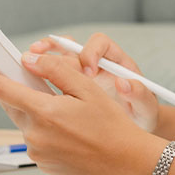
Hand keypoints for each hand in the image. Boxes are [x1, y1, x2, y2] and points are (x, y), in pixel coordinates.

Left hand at [0, 51, 164, 174]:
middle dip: (15, 91)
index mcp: (44, 112)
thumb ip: (55, 70)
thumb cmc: (112, 127)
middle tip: (28, 80)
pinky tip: (65, 128)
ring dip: (33, 111)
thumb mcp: (87, 89)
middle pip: (11, 105)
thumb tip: (30, 60)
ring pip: (24, 122)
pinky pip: (35, 138)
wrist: (125, 162)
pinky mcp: (43, 162)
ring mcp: (37, 151)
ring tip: (63, 111)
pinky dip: (43, 129)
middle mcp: (35, 135)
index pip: (3, 90)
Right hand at [30, 33, 160, 131]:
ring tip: (30, 57)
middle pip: (71, 46)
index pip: (99, 43)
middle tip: (44, 58)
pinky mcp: (67, 87)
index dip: (91, 53)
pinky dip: (39, 74)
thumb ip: (139, 93)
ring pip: (56, 56)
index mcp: (115, 60)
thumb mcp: (145, 105)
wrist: (132, 131)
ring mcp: (78, 74)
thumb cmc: (141, 113)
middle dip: (56, 50)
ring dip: (43, 55)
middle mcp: (94, 63)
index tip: (88, 70)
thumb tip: (125, 84)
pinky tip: (29, 80)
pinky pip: (50, 75)